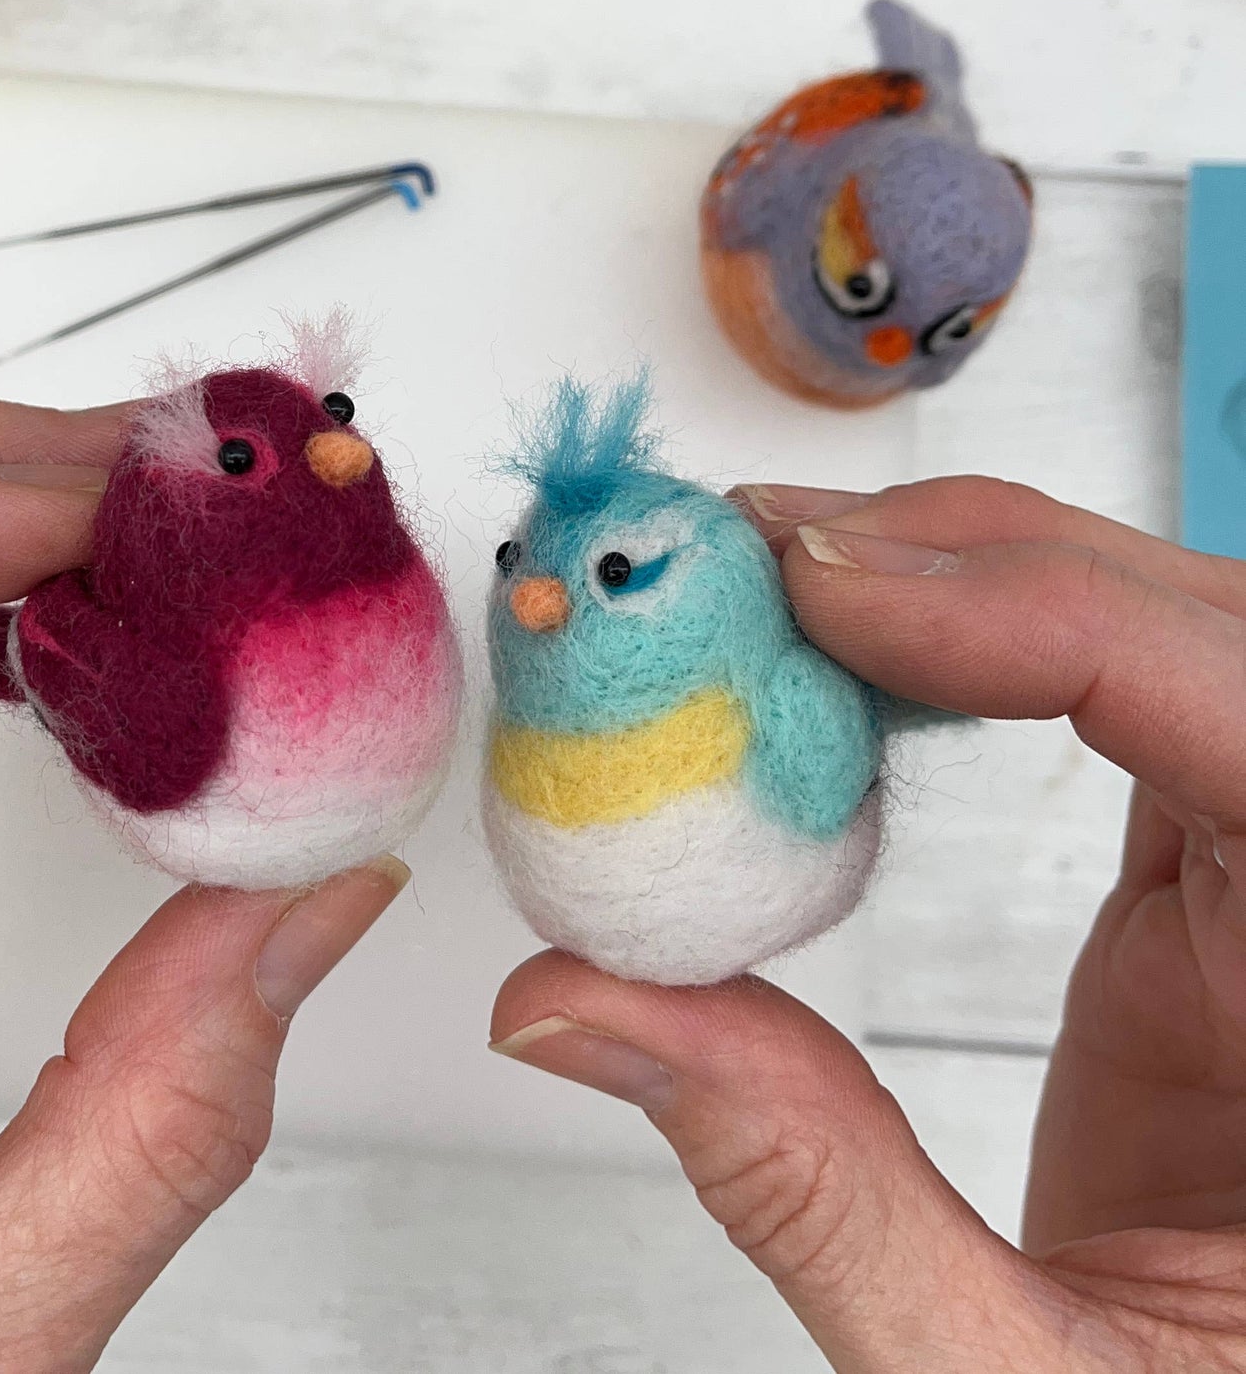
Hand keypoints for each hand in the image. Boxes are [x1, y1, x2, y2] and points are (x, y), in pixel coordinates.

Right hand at [489, 476, 1245, 1370]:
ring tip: (778, 587)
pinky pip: (1121, 710)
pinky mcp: (1211, 905)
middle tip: (762, 560)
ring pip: (1169, 643)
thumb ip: (804, 1187)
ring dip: (971, 583)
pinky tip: (849, 658)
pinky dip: (971, 655)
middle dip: (987, 561)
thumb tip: (567, 999)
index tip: (825, 589)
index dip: (1048, 617)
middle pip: (1214, 638)